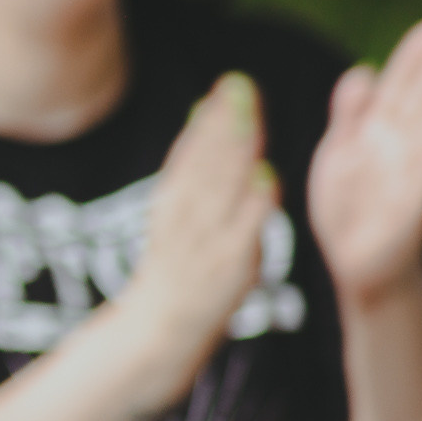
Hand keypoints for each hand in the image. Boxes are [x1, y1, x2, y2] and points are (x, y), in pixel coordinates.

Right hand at [116, 71, 278, 401]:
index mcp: (169, 206)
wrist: (155, 334)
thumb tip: (206, 131)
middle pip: (204, 164)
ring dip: (237, 152)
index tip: (227, 86)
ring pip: (220, 190)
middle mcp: (183, 220)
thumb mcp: (172, 225)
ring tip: (253, 116)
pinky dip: (253, 205)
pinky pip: (242, 232)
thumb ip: (191, 184)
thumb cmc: (171, 276)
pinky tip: (266, 177)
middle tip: (241, 86)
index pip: (189, 154)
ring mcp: (204, 244)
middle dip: (223, 123)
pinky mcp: (227, 270)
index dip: (208, 119)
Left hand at [310, 16, 421, 307]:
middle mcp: (400, 147)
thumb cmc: (348, 208)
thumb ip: (349, 116)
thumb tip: (362, 71)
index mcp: (379, 131)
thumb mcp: (338, 154)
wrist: (357, 264)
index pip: (402, 85)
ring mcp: (408, 175)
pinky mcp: (410, 207)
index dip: (418, 55)